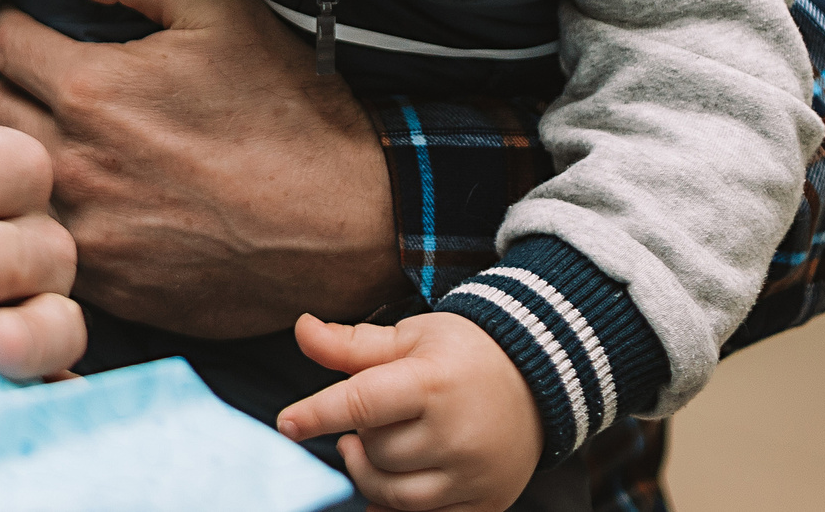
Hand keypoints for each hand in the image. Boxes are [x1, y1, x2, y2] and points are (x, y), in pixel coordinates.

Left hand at [0, 0, 401, 336]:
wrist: (349, 222)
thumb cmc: (286, 107)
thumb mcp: (219, 9)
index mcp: (89, 90)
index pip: (2, 40)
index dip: (26, 29)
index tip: (52, 37)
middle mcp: (72, 164)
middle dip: (19, 88)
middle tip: (61, 89)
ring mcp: (84, 232)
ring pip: (12, 179)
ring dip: (27, 154)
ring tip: (74, 143)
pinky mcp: (105, 285)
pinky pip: (46, 236)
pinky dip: (58, 214)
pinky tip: (100, 201)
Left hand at [278, 312, 540, 511]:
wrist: (538, 381)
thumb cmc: (464, 353)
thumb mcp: (411, 336)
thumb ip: (351, 344)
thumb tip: (301, 330)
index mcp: (432, 383)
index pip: (361, 404)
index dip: (317, 415)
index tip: (287, 424)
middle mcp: (455, 434)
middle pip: (375, 452)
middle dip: (361, 435)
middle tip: (371, 417)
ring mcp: (473, 475)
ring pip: (393, 494)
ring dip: (370, 473)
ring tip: (371, 445)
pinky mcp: (485, 504)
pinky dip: (395, 508)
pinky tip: (390, 484)